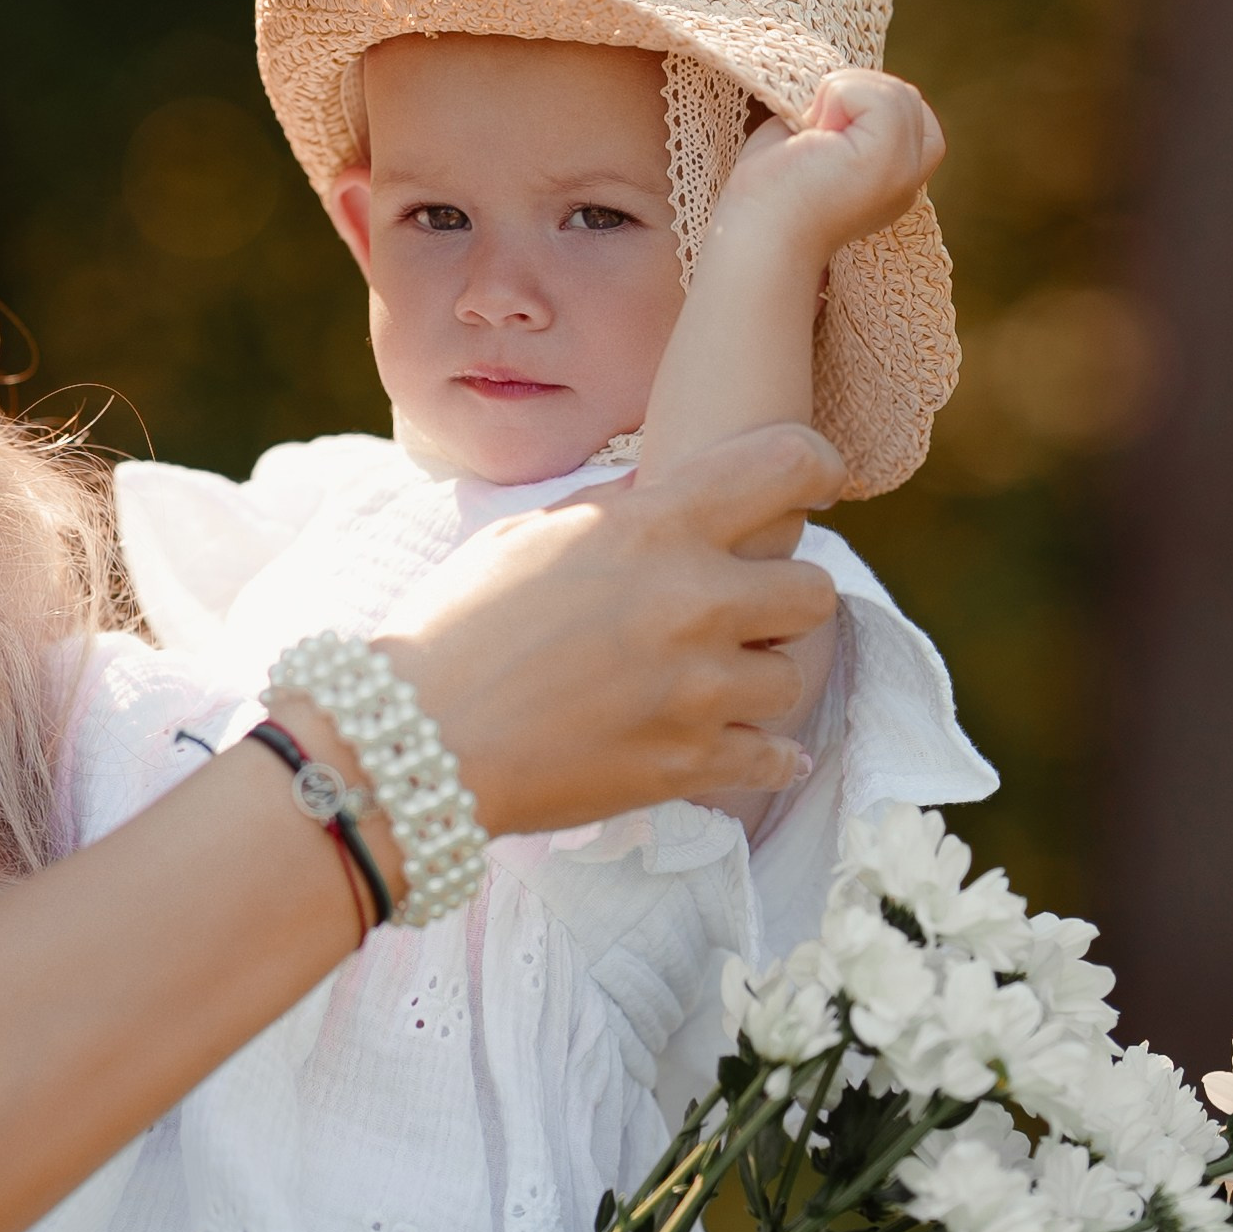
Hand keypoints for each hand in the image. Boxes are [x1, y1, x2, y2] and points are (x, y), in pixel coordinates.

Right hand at [377, 422, 844, 837]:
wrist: (415, 740)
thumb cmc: (454, 626)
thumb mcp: (530, 537)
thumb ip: (612, 510)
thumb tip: (662, 492)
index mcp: (655, 528)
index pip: (788, 467)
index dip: (817, 468)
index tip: (817, 482)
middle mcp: (692, 602)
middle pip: (814, 589)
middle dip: (784, 598)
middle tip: (743, 609)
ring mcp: (698, 690)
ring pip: (793, 677)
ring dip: (759, 677)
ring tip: (713, 682)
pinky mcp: (688, 764)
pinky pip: (775, 757)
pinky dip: (766, 755)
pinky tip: (751, 748)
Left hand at [714, 67, 942, 267]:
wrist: (754, 235)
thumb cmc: (769, 191)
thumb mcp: (817, 141)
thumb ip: (846, 115)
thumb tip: (848, 81)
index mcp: (894, 180)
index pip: (910, 111)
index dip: (864, 102)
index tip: (822, 137)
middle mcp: (909, 181)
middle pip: (906, 96)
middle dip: (852, 95)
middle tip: (811, 140)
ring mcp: (904, 172)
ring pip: (897, 92)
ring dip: (840, 96)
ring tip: (811, 139)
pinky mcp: (887, 160)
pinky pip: (880, 94)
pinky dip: (838, 96)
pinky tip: (813, 135)